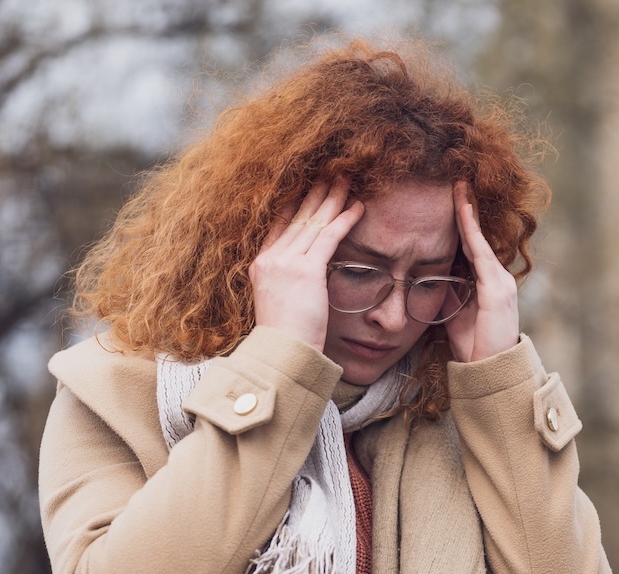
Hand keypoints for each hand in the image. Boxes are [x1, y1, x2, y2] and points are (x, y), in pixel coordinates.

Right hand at [251, 180, 363, 349]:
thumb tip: (303, 280)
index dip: (295, 204)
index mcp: (260, 265)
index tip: (307, 188)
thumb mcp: (278, 303)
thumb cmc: (285, 339)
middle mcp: (270, 258)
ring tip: (346, 181)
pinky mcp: (306, 269)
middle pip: (297, 216)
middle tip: (330, 174)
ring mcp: (286, 262)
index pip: (280, 225)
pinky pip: (329, 236)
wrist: (282, 353)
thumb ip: (286, 284)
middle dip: (315, 193)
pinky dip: (345, 219)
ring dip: (332, 199)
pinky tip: (358, 207)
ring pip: (314, 221)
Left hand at [445, 181, 519, 363]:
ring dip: (468, 212)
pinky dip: (470, 230)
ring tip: (458, 187)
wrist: (489, 372)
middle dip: (467, 209)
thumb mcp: (454, 315)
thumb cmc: (472, 348)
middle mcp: (498, 278)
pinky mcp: (496, 289)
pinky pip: (480, 253)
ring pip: (479, 239)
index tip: (451, 200)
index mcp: (488, 284)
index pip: (471, 247)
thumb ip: (449, 294)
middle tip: (456, 181)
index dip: (461, 224)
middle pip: (477, 237)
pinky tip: (462, 211)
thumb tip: (430, 279)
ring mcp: (499, 282)